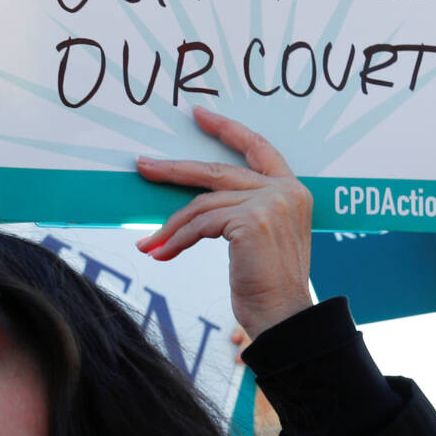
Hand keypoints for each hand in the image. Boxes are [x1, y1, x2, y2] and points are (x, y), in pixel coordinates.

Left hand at [134, 106, 313, 339]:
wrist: (285, 319)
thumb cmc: (268, 286)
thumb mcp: (256, 239)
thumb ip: (238, 213)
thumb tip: (189, 207)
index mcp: (292, 190)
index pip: (258, 148)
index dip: (227, 130)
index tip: (199, 116)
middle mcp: (285, 190)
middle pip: (216, 171)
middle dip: (174, 170)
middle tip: (142, 165)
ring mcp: (270, 202)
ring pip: (202, 204)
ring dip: (170, 226)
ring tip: (148, 244)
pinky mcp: (251, 220)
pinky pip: (200, 225)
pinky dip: (177, 240)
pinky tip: (163, 254)